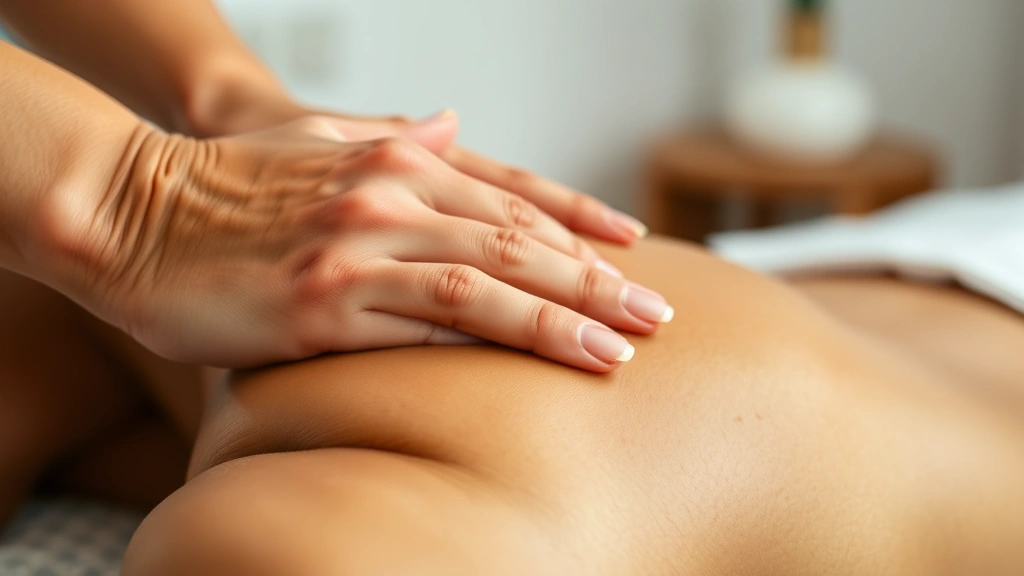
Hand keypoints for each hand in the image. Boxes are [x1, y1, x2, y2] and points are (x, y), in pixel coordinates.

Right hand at [37, 117, 671, 370]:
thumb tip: (449, 124)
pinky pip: (428, 319)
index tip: (630, 249)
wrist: (130, 208)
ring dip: (564, 313)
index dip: (579, 222)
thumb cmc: (225, 183)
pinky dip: (493, 336)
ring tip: (621, 345)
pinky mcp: (326, 301)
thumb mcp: (321, 141)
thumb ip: (395, 140)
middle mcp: (390, 194)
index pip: (511, 193)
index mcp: (395, 159)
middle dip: (594, 277)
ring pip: (490, 277)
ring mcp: (361, 246)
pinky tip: (540, 356)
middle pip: (518, 236)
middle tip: (654, 311)